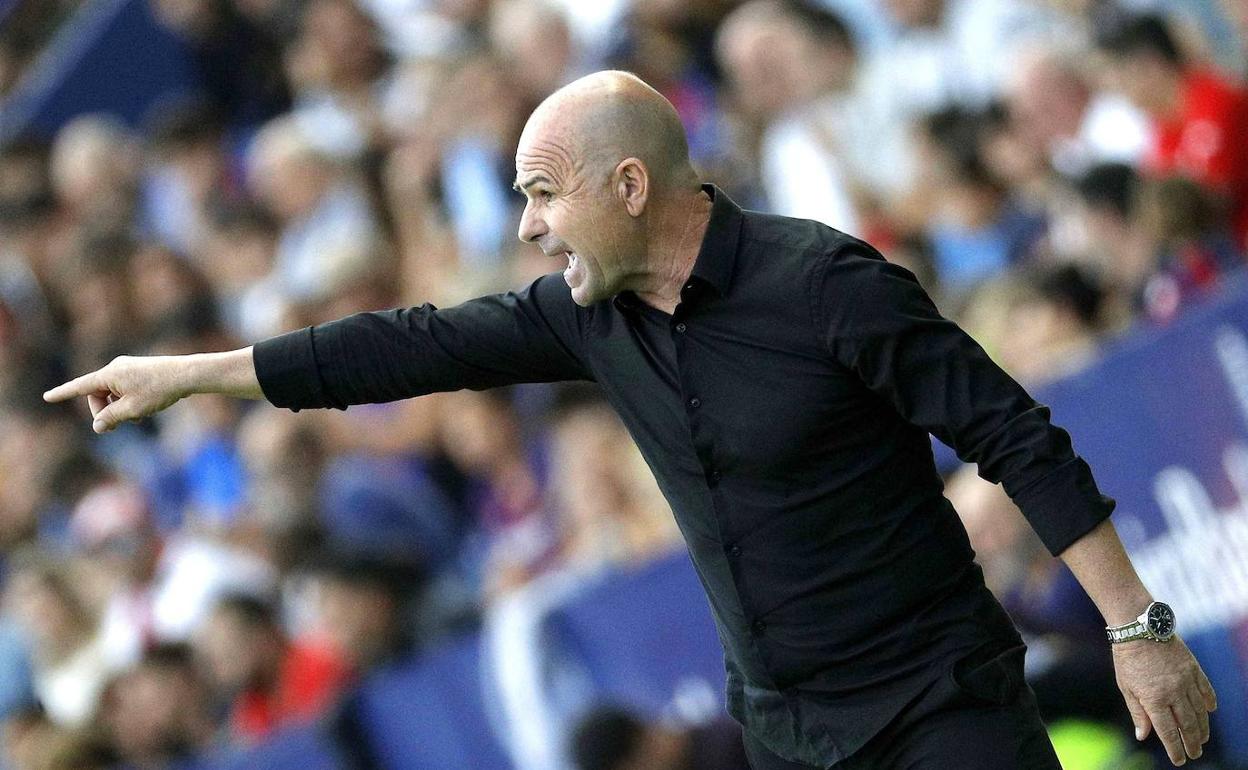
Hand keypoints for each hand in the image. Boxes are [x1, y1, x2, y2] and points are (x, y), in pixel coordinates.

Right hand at [43, 355, 189, 432]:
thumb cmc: (159, 390)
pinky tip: (145, 410)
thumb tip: (97, 426)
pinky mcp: (139, 372)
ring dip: (119, 409)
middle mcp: (115, 368)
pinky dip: (129, 402)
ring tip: (138, 417)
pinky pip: (125, 390)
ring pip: (113, 395)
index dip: (63, 394)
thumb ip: (111, 418)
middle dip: (104, 412)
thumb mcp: (132, 409)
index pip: (80, 386)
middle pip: (97, 395)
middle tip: (115, 426)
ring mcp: (128, 369)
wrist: (187, 375)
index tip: (47, 397)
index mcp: (109, 374)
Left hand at [1113, 634, 1216, 765]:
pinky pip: (1206, 691)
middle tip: (1195, 754)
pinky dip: (1209, 703)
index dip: (1175, 749)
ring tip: (1201, 739)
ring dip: (1202, 728)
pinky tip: (1209, 712)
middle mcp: (1173, 692)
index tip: (1179, 760)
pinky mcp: (1194, 669)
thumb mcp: (1126, 687)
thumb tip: (1143, 736)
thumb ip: (1137, 713)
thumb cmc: (1127, 658)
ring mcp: (1186, 680)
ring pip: (1200, 711)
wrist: (1140, 628)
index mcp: (1154, 699)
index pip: (1168, 732)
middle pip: (1187, 725)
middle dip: (1192, 743)